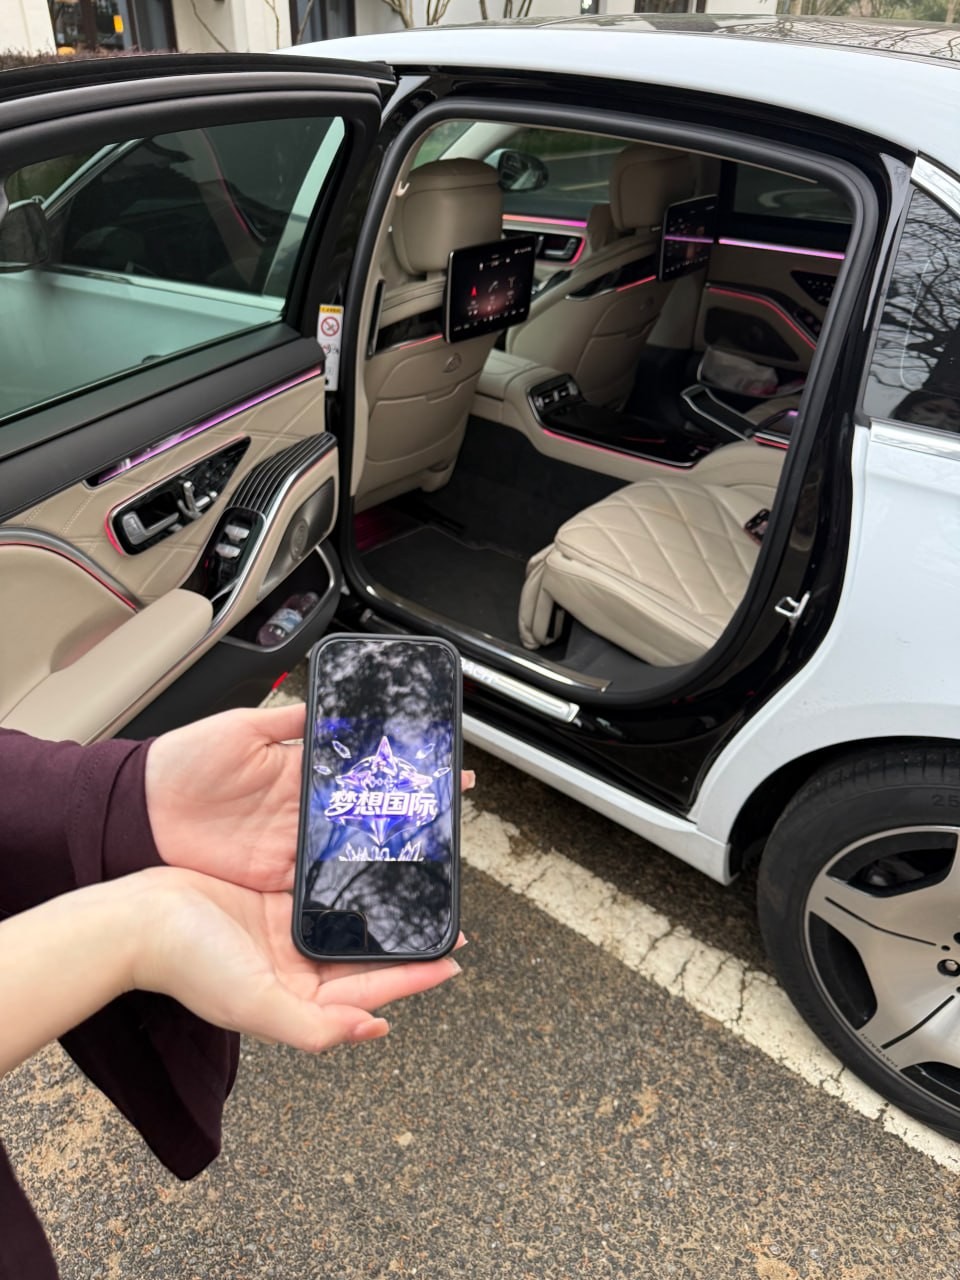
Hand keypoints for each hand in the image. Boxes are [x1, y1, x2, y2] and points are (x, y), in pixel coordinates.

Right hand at [132, 866, 463, 1050]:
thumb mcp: (255, 1001)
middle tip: (449, 920)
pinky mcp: (272, 902)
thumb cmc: (189, 965)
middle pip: (367, 958)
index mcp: (297, 1001)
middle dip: (407, 943)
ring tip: (418, 890)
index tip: (453, 959)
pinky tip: (370, 868)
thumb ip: (314, 1026)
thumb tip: (374, 1031)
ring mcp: (284, 935)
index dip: (414, 977)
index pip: (371, 992)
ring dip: (381, 911)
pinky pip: (322, 894)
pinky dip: (348, 886)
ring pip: (349, 923)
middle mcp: (295, 971)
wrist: (139, 919)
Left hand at [145, 705, 474, 891]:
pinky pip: (320, 886)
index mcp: (301, 771)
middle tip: (451, 819)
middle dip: (410, 819)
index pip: (363, 771)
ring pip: (353, 853)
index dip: (401, 772)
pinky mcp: (275, 878)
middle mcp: (303, 811)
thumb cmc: (184, 761)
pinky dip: (349, 889)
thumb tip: (332, 704)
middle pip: (368, 816)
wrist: (142, 810)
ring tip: (431, 863)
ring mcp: (292, 846)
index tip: (442, 770)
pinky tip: (382, 889)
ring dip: (389, 858)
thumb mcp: (241, 727)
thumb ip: (289, 721)